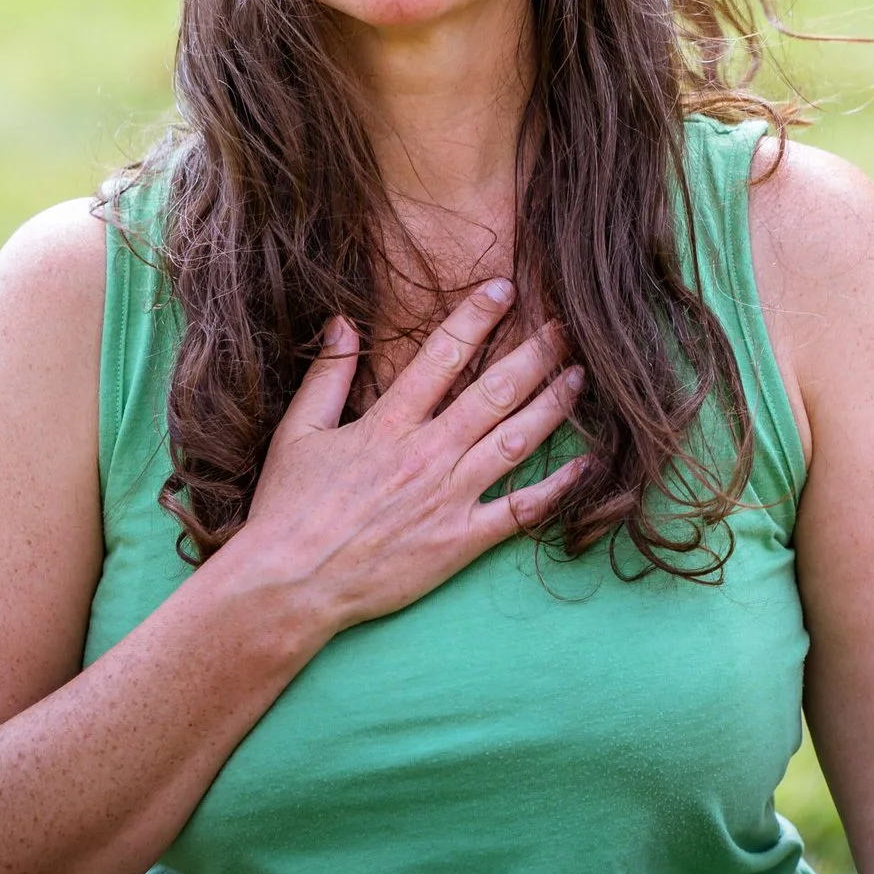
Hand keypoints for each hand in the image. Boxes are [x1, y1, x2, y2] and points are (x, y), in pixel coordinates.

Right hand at [206, 279, 585, 630]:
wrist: (291, 585)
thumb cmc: (287, 510)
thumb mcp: (296, 432)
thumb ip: (327, 376)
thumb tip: (344, 322)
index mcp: (388, 424)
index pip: (443, 355)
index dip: (477, 317)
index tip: (505, 289)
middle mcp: (427, 454)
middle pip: (495, 391)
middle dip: (535, 354)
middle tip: (566, 327)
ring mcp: (449, 498)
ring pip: (516, 441)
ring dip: (553, 405)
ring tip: (579, 377)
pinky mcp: (461, 540)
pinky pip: (521, 510)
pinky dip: (558, 487)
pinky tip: (586, 464)